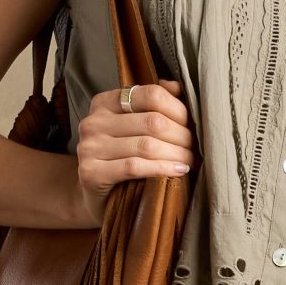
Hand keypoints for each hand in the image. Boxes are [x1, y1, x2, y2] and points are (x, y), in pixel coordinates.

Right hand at [72, 80, 195, 224]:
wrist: (97, 198)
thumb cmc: (122, 159)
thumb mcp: (134, 127)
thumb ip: (153, 104)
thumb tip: (176, 87)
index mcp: (105, 102)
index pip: (151, 94)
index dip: (179, 110)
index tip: (193, 126)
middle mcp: (93, 121)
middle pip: (152, 121)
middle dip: (182, 136)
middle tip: (196, 149)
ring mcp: (89, 147)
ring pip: (146, 145)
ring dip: (176, 155)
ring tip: (191, 162)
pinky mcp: (90, 173)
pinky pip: (134, 166)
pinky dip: (162, 169)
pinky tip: (178, 172)